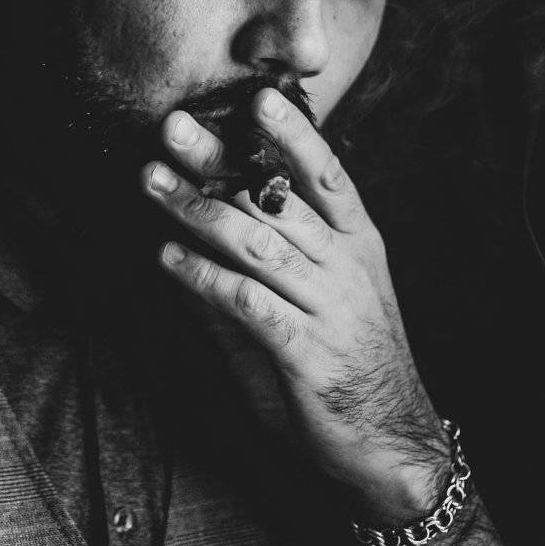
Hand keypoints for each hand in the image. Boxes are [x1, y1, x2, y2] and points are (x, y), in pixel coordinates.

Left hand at [142, 87, 449, 519]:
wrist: (394, 449)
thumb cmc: (349, 368)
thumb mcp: (314, 307)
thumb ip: (262, 268)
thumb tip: (199, 228)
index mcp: (357, 245)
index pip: (326, 175)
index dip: (293, 133)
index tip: (256, 96)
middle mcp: (346, 267)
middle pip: (277, 198)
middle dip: (219, 158)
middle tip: (173, 124)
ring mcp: (329, 308)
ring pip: (256, 242)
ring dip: (197, 207)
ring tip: (151, 179)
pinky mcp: (307, 353)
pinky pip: (248, 303)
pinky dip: (204, 277)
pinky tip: (168, 256)